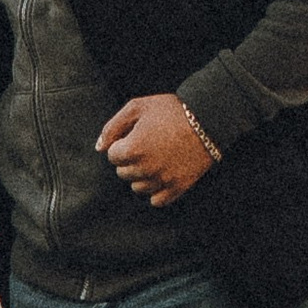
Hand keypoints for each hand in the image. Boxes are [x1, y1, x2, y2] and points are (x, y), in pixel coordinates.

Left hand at [96, 92, 217, 208]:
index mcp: (133, 149)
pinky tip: (162, 175)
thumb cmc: (171, 110)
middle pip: (123, 173)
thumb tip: (99, 148)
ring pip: (137, 188)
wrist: (208, 119)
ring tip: (156, 158)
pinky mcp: (177, 188)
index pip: (112, 156)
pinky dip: (156, 191)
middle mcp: (146, 168)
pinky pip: (156, 200)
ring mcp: (162, 180)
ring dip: (141, 175)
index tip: (136, 135)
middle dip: (130, 160)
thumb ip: (113, 126)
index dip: (122, 144)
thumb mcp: (137, 107)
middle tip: (147, 145)